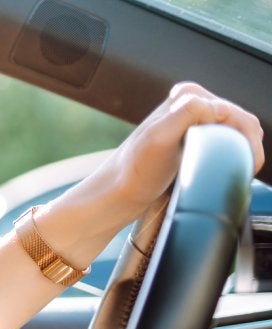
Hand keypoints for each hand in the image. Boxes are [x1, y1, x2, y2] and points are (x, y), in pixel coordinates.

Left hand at [63, 83, 263, 239]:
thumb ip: (188, 113)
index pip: (235, 112)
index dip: (248, 138)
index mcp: (188, 95)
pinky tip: (231, 168)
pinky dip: (236, 154)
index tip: (248, 163)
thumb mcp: (160, 137)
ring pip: (237, 132)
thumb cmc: (136, 170)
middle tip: (246, 170)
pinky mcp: (193, 139)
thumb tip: (218, 107)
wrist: (119, 192)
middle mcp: (191, 102)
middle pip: (240, 121)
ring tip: (240, 171)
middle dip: (250, 144)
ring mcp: (193, 121)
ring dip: (245, 149)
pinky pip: (227, 142)